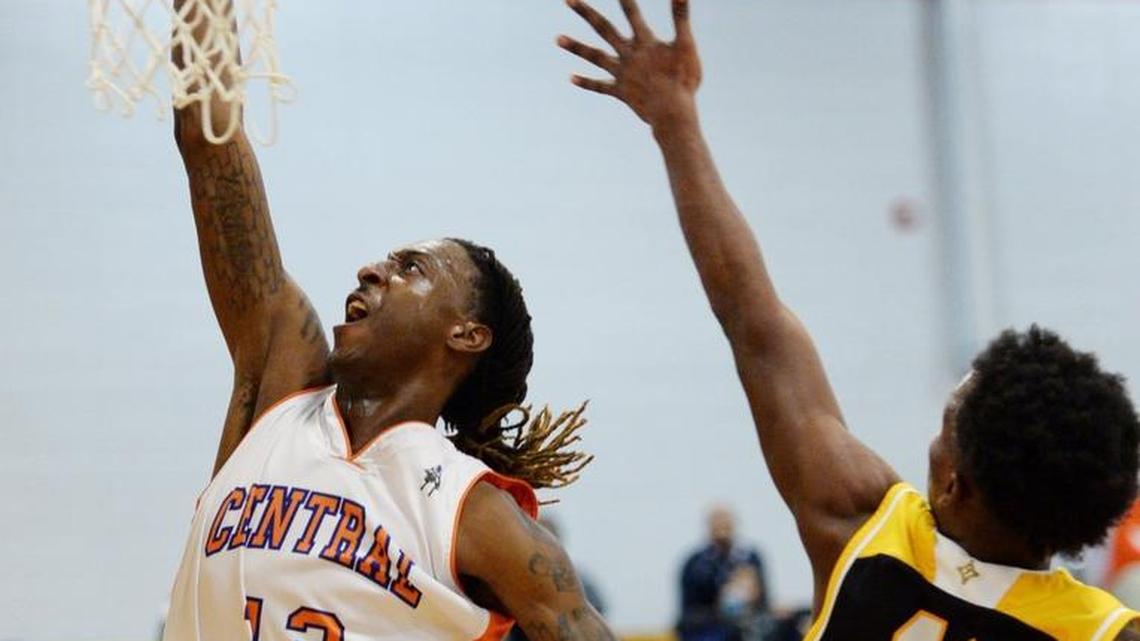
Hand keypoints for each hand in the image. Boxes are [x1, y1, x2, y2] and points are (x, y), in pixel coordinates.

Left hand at [558, 0, 700, 131]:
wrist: (671, 113)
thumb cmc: (683, 80)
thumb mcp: (685, 45)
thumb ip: (681, 18)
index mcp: (644, 42)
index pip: (631, 13)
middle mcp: (628, 55)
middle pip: (603, 29)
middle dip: (585, 13)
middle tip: (568, 0)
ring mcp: (621, 74)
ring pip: (594, 56)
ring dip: (576, 47)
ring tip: (557, 38)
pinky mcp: (620, 92)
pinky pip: (600, 86)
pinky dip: (586, 82)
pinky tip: (571, 78)